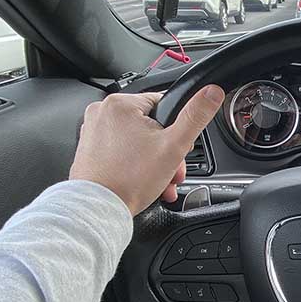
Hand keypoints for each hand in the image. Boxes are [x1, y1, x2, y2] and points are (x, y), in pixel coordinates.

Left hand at [70, 86, 225, 214]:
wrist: (100, 208)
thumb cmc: (129, 180)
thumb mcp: (173, 146)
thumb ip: (195, 116)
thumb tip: (211, 93)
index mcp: (120, 103)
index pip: (162, 105)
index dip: (176, 128)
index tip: (177, 149)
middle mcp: (102, 113)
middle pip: (149, 126)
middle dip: (165, 151)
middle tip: (170, 170)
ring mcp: (92, 131)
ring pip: (135, 140)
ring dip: (152, 161)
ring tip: (158, 180)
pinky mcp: (89, 149)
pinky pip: (120, 151)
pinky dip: (133, 164)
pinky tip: (141, 180)